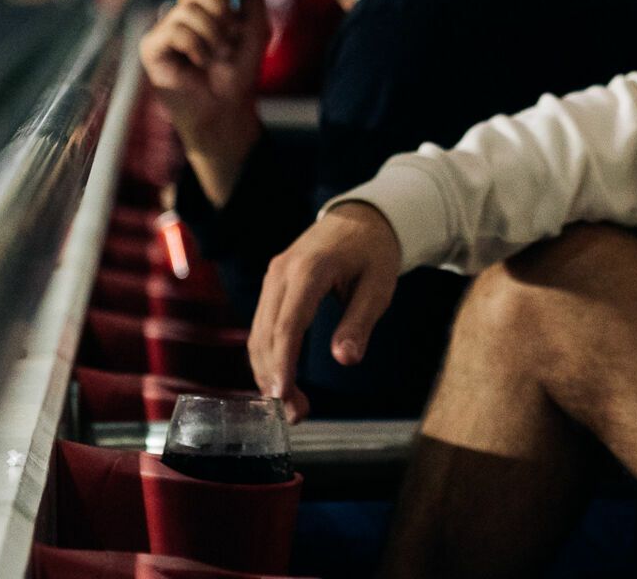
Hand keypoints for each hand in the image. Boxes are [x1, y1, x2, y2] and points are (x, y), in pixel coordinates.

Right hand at [140, 0, 267, 195]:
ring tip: (216, 57)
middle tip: (229, 42)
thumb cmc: (240, 68)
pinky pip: (176, 31)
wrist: (227, 106)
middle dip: (223, 13)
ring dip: (213, 37)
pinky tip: (199, 64)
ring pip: (188, 10)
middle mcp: (184, 11)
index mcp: (208, 2)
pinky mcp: (152, 46)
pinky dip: (196, 48)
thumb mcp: (256, 25)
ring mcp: (166, 27)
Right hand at [247, 203, 402, 422]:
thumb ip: (360, 322)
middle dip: (275, 378)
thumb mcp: (378, 286)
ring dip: (268, 373)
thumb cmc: (374, 253)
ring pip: (258, 333)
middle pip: (267, 334)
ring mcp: (273, 278)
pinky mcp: (272, 286)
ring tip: (291, 407)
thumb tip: (345, 359)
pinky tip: (280, 382)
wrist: (360, 219)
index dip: (283, 363)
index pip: (288, 324)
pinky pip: (262, 326)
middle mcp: (282, 272)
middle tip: (296, 416)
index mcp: (310, 269)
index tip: (283, 397)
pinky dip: (267, 357)